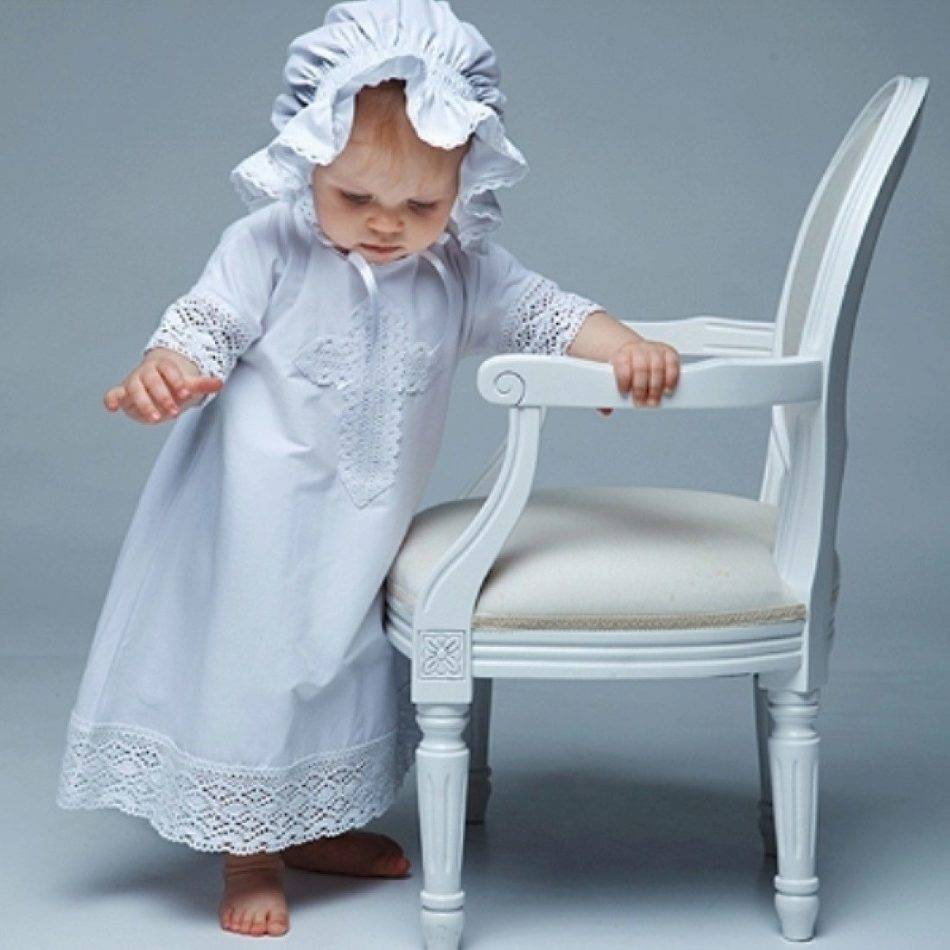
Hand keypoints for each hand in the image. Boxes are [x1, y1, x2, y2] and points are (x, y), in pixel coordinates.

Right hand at [103, 348, 222, 423]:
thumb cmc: (173, 384)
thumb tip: (219, 383)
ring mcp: (133, 381)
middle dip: (162, 396)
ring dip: (143, 402)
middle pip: (151, 380)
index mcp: (164, 365)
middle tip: (174, 411)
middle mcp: (146, 372)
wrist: (158, 384)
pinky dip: (111, 399)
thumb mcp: (188, 384)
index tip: (184, 393)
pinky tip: (112, 408)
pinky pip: (113, 394)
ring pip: (134, 388)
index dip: (176, 380)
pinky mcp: (123, 393)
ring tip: (155, 418)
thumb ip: (202, 384)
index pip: (169, 370)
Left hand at [597, 338, 680, 415]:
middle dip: (641, 388)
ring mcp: (654, 349)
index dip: (623, 379)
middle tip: (640, 403)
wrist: (633, 352)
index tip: (624, 392)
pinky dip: (671, 378)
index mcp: (621, 354)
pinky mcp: (668, 352)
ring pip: (657, 367)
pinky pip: (672, 363)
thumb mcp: (610, 378)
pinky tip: (667, 390)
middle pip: (641, 368)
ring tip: (653, 401)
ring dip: (656, 387)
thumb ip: (605, 395)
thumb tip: (606, 411)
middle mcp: (638, 349)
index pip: (622, 365)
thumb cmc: (624, 369)